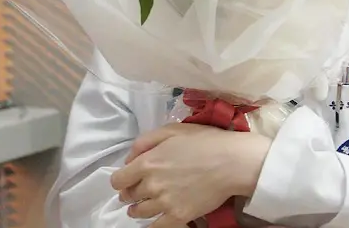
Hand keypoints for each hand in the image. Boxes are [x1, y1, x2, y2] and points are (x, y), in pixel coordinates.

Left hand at [110, 123, 270, 227]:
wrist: (230, 162)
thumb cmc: (203, 141)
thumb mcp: (172, 130)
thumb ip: (145, 141)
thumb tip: (129, 158)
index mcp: (148, 162)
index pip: (118, 180)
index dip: (121, 179)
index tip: (128, 177)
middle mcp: (151, 185)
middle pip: (128, 196)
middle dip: (131, 191)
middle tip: (141, 188)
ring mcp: (164, 203)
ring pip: (139, 213)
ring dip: (139, 208)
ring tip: (147, 203)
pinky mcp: (177, 217)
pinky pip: (155, 227)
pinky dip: (152, 223)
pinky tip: (158, 216)